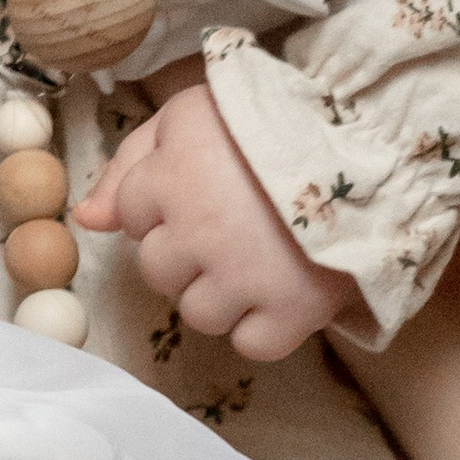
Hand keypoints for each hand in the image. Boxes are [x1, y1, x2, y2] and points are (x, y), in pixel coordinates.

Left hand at [75, 84, 355, 362]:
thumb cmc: (274, 117)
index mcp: (172, 177)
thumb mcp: (192, 115)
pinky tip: (280, 290)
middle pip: (159, 271)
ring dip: (221, 292)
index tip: (202, 186)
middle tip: (231, 224)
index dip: (162, 202)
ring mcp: (246, 277)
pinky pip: (251, 344)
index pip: (133, 214)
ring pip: (199, 314)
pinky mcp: (294, 310)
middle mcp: (200, 232)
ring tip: (258, 256)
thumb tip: (87, 219)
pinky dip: (263, 325)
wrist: (372, 137)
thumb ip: (132, 162)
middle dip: (185, 251)